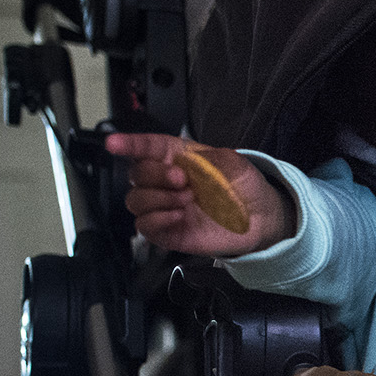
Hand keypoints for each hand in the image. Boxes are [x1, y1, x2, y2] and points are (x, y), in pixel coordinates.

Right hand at [105, 133, 293, 255]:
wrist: (262, 219)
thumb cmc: (245, 188)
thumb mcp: (236, 163)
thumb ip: (211, 157)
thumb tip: (192, 158)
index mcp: (178, 157)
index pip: (145, 147)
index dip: (128, 144)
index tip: (113, 143)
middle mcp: (166, 181)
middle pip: (136, 174)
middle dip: (156, 175)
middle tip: (183, 180)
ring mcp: (166, 207)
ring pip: (135, 200)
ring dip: (158, 199)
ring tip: (187, 201)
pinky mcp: (169, 231)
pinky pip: (145, 226)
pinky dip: (157, 220)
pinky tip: (178, 216)